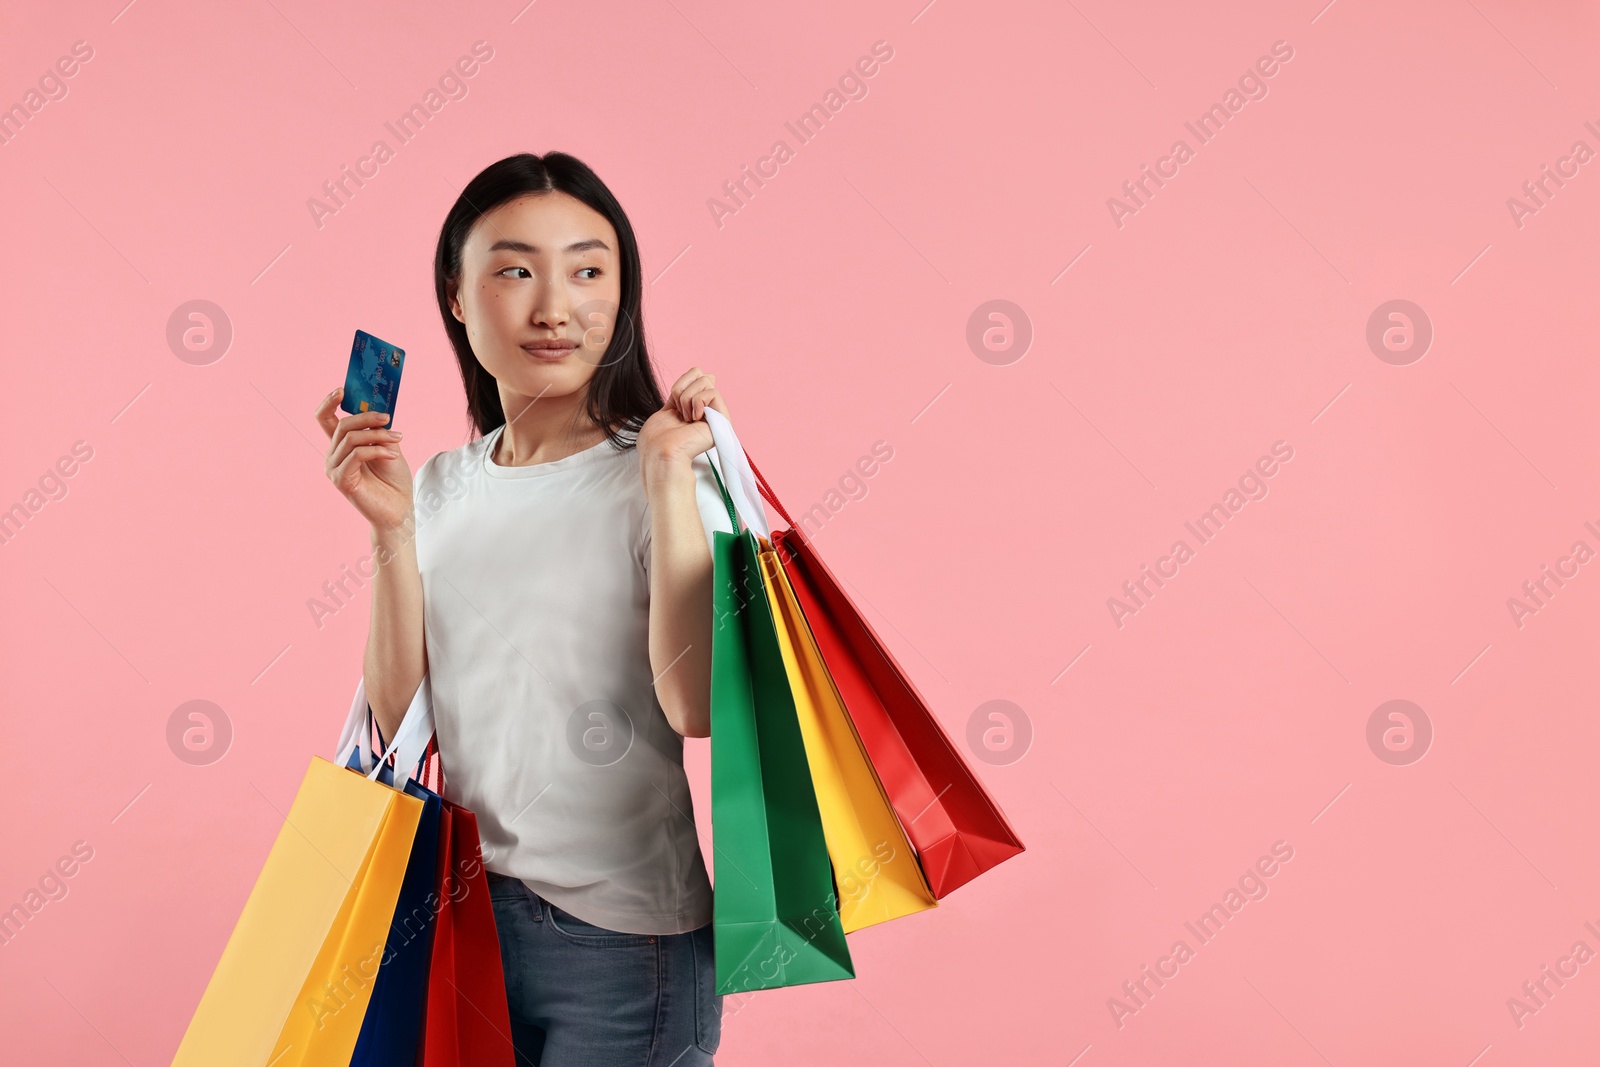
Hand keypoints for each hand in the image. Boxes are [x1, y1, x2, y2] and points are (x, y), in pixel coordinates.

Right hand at [316, 387, 413, 531]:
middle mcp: (333, 455)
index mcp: (341, 445)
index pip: (325, 419)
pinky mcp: (341, 480)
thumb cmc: (393, 480)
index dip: (329, 402)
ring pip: (351, 438)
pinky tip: (392, 455)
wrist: (399, 510)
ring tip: (398, 438)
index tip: (342, 389)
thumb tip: (375, 409)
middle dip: (366, 417)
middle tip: (388, 417)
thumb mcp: (388, 446)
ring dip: (377, 435)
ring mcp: (334, 468)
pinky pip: (357, 455)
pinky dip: (377, 451)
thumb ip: (378, 429)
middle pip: (342, 425)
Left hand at [636, 367, 729, 464]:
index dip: (681, 383)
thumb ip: (685, 391)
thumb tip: (707, 375)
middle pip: (701, 374)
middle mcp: (707, 409)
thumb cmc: (658, 437)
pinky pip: (713, 392)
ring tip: (686, 418)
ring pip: (707, 381)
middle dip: (683, 389)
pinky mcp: (722, 419)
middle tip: (679, 411)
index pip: (696, 374)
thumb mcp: (669, 406)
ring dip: (687, 398)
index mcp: (694, 407)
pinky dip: (697, 402)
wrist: (661, 453)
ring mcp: (715, 414)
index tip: (673, 404)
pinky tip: (694, 419)